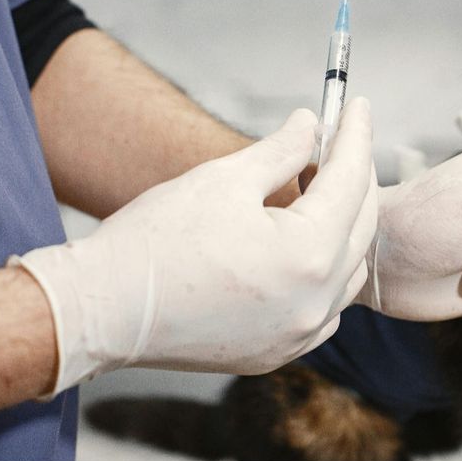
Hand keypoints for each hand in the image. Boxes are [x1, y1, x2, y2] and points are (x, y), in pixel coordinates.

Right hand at [11, 101, 375, 393]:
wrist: (101, 311)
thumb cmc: (154, 242)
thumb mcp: (224, 179)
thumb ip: (282, 150)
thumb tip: (310, 123)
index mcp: (308, 254)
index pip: (351, 182)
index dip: (355, 137)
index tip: (358, 107)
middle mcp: (315, 301)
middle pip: (359, 226)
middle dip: (355, 178)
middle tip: (344, 141)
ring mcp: (299, 334)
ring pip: (348, 272)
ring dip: (344, 228)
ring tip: (322, 190)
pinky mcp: (279, 353)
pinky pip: (326, 309)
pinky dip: (326, 276)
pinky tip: (307, 251)